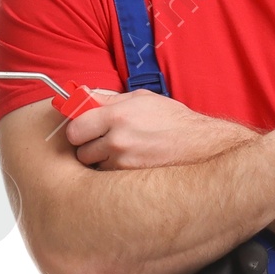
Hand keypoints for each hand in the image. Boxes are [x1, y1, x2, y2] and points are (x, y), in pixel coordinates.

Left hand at [66, 89, 249, 168]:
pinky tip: (131, 165)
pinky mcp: (131, 181)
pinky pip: (110, 179)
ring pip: (95, 168)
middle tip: (103, 143)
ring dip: (102, 163)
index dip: (77, 130)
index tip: (84, 129)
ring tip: (122, 154)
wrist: (201, 146)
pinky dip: (115, 174)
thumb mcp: (141, 99)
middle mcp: (117, 141)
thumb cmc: (173, 121)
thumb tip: (82, 93)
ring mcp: (124, 164)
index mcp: (116, 116)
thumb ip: (108, 97)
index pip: (74, 128)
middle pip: (80, 152)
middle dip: (88, 148)